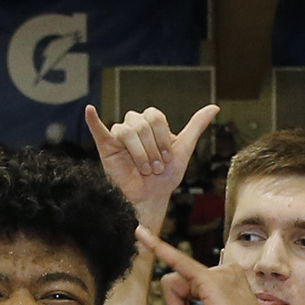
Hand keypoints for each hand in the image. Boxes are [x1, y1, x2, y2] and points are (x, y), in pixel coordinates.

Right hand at [88, 103, 218, 232]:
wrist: (151, 198)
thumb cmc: (166, 175)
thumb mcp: (184, 149)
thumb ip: (196, 127)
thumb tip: (214, 107)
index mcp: (152, 122)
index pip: (155, 116)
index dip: (162, 137)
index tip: (167, 158)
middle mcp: (135, 125)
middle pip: (141, 123)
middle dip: (152, 148)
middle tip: (155, 168)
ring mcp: (119, 135)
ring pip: (126, 131)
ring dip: (139, 153)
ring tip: (144, 170)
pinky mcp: (106, 147)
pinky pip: (98, 130)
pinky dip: (93, 120)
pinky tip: (90, 110)